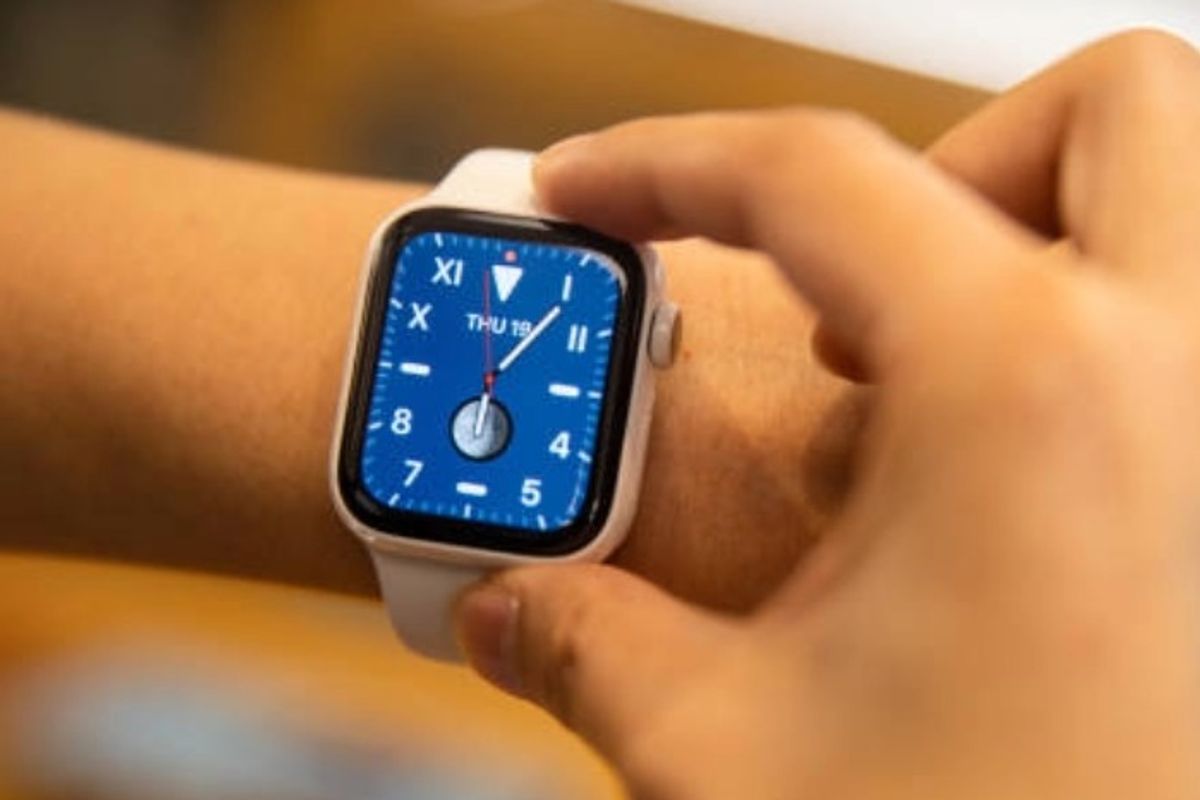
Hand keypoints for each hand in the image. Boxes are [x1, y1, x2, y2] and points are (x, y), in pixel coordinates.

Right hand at [456, 30, 1199, 799]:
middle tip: (847, 295)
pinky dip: (1103, 342)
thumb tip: (496, 606)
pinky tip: (1000, 488)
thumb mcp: (723, 755)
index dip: (662, 163)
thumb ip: (585, 644)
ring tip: (928, 376)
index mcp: (1026, 386)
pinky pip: (1199, 337)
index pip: (811, 174)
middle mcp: (1182, 370)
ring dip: (1053, 229)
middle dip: (958, 155)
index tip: (585, 195)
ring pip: (1193, 203)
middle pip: (1108, 109)